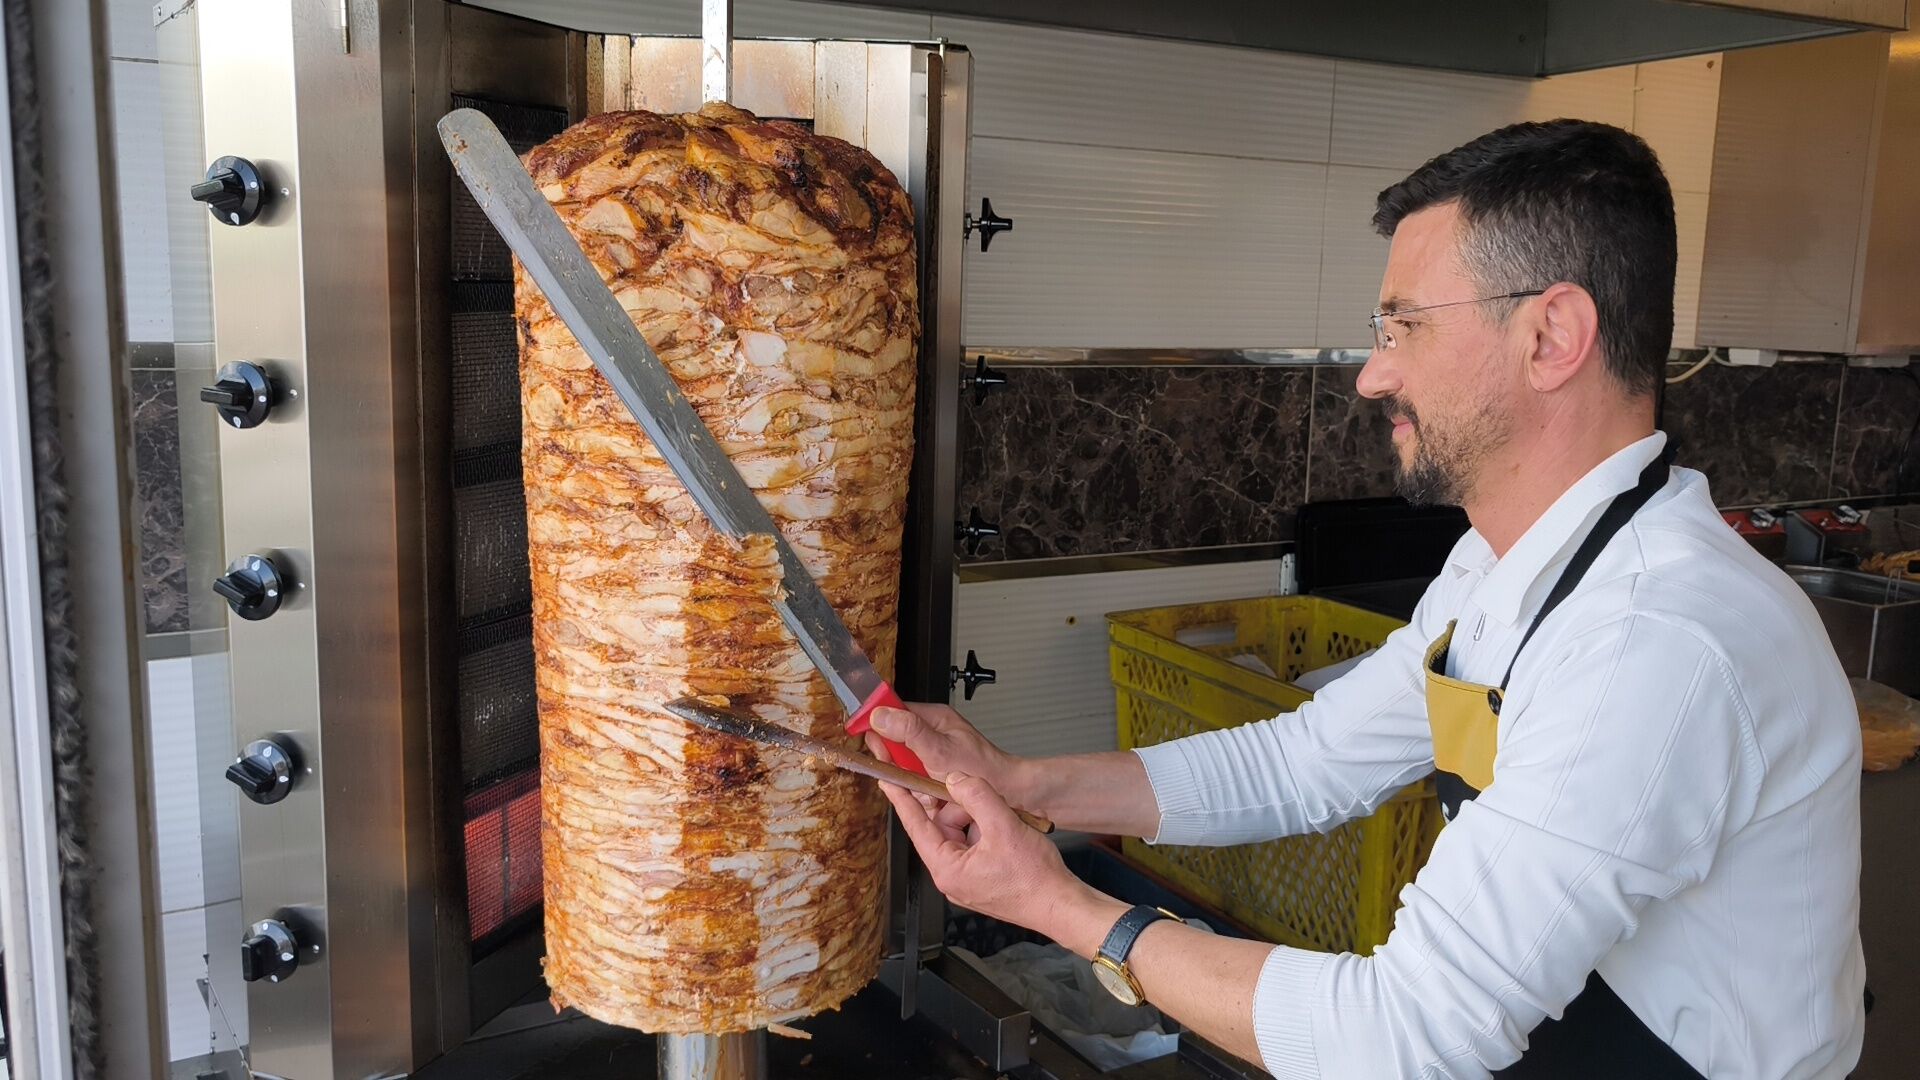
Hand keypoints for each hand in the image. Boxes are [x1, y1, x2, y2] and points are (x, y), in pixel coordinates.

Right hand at [865, 702, 1023, 834]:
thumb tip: (880, 715)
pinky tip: (934, 796)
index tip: (864, 732)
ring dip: (911, 780)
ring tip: (929, 786)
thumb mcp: (939, 749)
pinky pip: (914, 780)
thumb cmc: (982, 767)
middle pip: (894, 742)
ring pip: (903, 765)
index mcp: (933, 717)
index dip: (876, 722)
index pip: (893, 710)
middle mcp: (932, 732)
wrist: (1007, 792)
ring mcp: (933, 752)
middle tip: (908, 771)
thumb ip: (908, 732)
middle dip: (898, 763)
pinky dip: (920, 790)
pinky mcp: (935, 771)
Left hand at [881, 771, 1096, 935]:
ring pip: (959, 835)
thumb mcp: (1004, 826)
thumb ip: (977, 796)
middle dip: (957, 807)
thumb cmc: (1034, 878)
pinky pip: (972, 846)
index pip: (916, 826)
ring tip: (1000, 816)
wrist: (1060, 905)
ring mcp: (966, 880)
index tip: (887, 780)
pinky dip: (984, 830)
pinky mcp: (980, 879)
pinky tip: (1003, 827)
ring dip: (975, 818)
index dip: (902, 800)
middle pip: (940, 828)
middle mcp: (951, 877)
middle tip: (974, 791)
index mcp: (947, 869)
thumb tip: (956, 778)